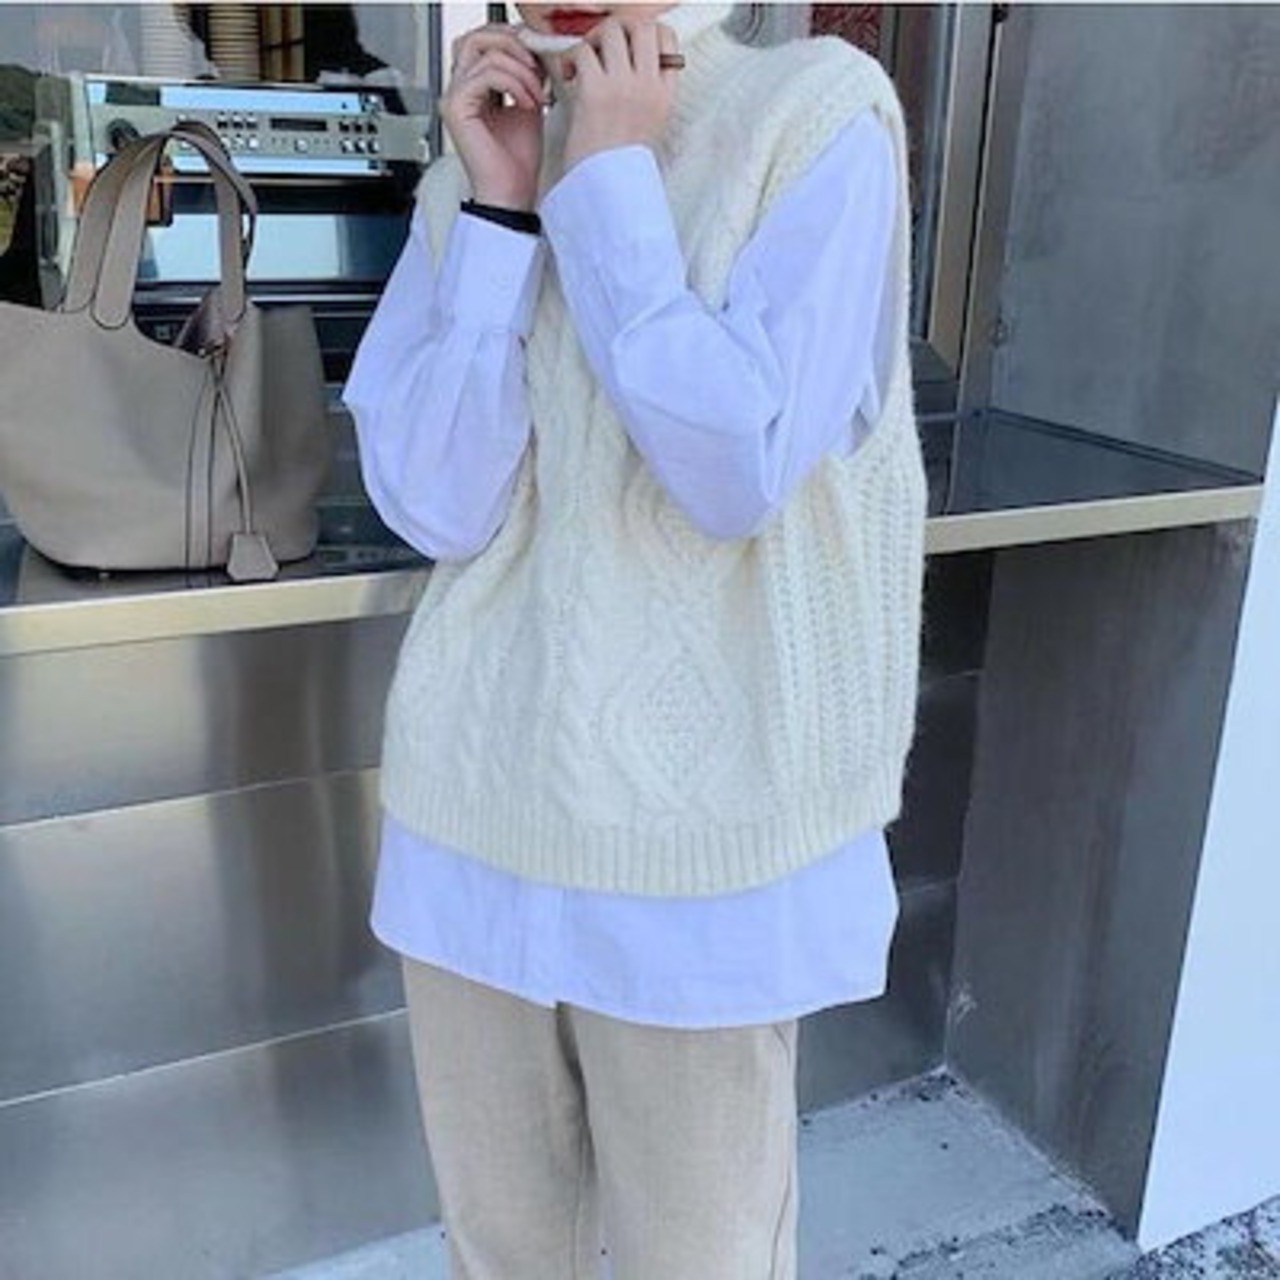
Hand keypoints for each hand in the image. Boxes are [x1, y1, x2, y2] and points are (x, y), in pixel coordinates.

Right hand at [440, 24, 548, 210]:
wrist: (512, 194)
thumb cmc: (518, 162)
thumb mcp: (528, 105)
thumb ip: (526, 76)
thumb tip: (535, 49)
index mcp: (472, 88)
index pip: (485, 43)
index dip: (514, 44)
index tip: (540, 61)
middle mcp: (458, 90)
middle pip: (478, 38)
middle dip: (514, 47)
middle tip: (538, 67)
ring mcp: (453, 97)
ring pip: (485, 53)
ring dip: (521, 70)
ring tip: (537, 95)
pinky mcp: (455, 107)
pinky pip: (486, 74)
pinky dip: (514, 84)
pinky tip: (528, 103)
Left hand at [558, 17, 678, 173]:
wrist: (604, 187)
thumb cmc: (618, 159)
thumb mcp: (649, 123)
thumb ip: (648, 88)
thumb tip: (631, 53)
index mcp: (664, 93)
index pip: (666, 37)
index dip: (645, 32)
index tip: (628, 45)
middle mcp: (648, 85)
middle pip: (640, 25)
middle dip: (618, 28)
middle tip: (603, 47)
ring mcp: (623, 86)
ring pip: (611, 31)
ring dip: (593, 40)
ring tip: (585, 62)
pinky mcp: (596, 90)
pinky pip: (582, 52)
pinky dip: (572, 60)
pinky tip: (570, 77)